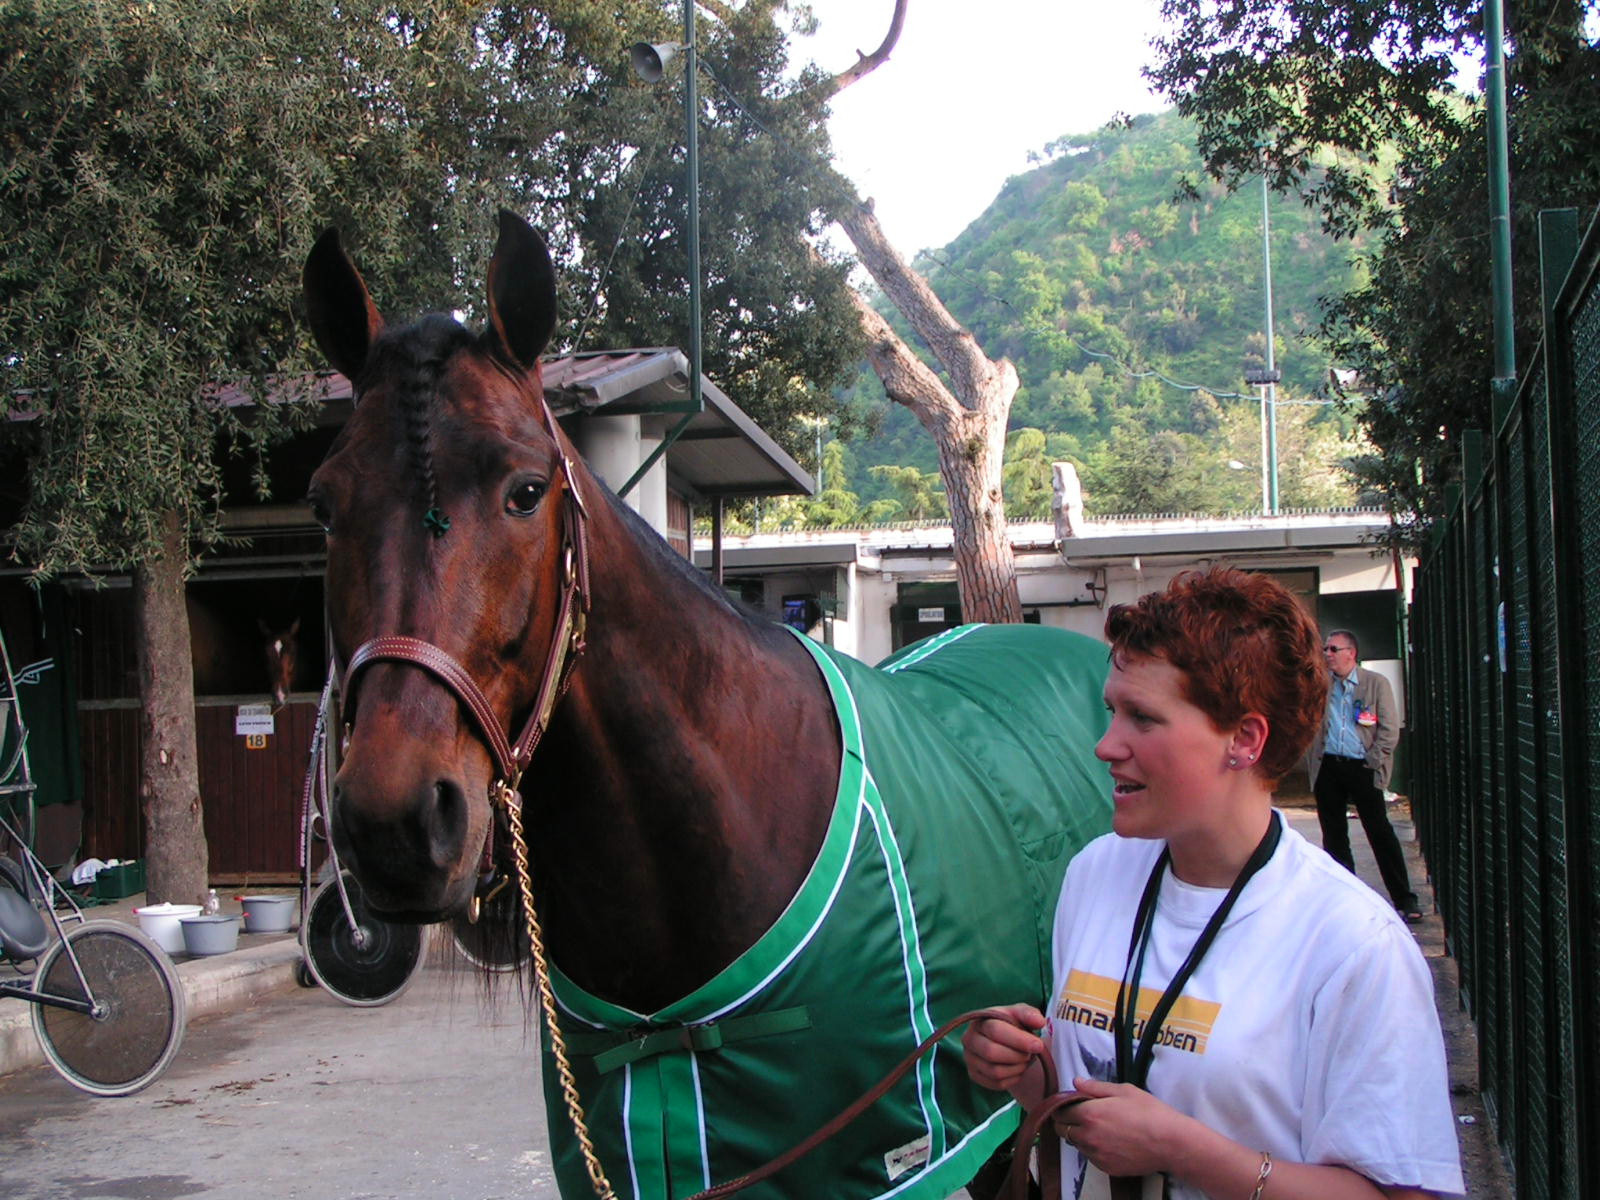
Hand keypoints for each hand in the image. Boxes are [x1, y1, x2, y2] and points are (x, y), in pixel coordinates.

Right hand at [961, 1003, 1047, 1093]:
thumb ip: (1029, 1014)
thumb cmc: (1011, 1025)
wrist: (1004, 1042)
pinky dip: (1012, 1078)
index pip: (995, 1031)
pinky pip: (997, 1083)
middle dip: (1017, 1056)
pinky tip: (1017, 1068)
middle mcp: (969, 1039)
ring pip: (995, 1071)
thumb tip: (1039, 1021)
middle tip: (1030, 1054)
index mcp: (979, 1021)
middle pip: (992, 1053)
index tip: (1038, 1045)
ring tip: (1024, 1060)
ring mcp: (970, 1059)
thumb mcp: (1020, 1015)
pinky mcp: (974, 1075)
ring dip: (1017, 1068)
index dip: (1019, 1040)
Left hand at [1055, 1076, 1193, 1177]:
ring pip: (1076, 1145)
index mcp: (1089, 1114)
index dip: (1063, 1106)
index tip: (1070, 1104)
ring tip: (1101, 1129)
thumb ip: (1095, 1087)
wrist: (1170, 1143)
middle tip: (1081, 1116)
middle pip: (1063, 1130)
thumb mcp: (1124, 1091)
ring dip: (1081, 1136)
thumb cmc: (1149, 1112)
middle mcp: (1088, 1137)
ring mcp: (1096, 1155)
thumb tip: (1076, 1082)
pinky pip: (1091, 1157)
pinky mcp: (1106, 1168)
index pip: (1060, 1112)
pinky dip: (1094, 1150)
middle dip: (1067, 1122)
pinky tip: (1111, 1142)